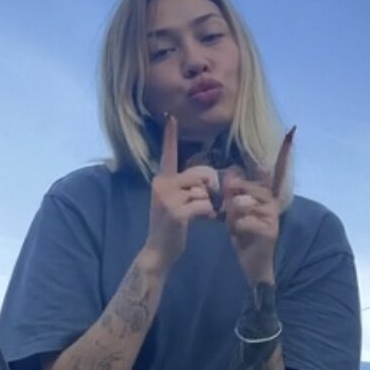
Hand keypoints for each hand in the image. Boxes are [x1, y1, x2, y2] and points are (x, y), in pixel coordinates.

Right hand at [144, 115, 217, 272]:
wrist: (158, 251)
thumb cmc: (171, 226)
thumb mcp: (175, 201)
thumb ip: (188, 187)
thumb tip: (211, 178)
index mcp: (162, 180)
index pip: (168, 154)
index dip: (170, 136)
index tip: (172, 117)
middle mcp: (161, 185)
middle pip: (200, 174)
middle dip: (210, 188)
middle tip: (209, 202)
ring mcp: (167, 198)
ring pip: (204, 191)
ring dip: (210, 204)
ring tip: (202, 215)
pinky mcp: (176, 212)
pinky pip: (204, 205)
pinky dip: (209, 214)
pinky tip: (204, 221)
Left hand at [223, 127, 293, 284]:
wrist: (253, 266)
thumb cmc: (244, 237)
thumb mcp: (234, 213)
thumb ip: (233, 195)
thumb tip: (230, 173)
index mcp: (267, 196)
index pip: (276, 172)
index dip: (284, 154)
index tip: (293, 132)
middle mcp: (274, 203)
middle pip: (252, 188)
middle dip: (235, 195)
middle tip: (226, 207)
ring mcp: (274, 217)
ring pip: (248, 203)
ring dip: (235, 213)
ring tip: (231, 222)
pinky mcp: (271, 231)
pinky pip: (248, 220)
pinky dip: (238, 227)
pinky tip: (238, 234)